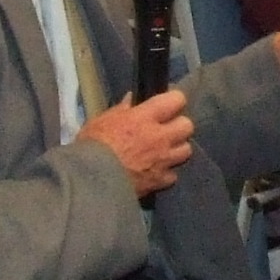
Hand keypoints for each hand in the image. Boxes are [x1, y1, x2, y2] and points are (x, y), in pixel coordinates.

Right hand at [80, 89, 194, 197]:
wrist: (92, 181)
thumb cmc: (92, 146)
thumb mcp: (101, 121)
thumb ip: (120, 110)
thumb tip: (131, 99)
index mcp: (145, 117)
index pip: (176, 99)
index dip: (174, 100)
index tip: (167, 105)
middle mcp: (160, 136)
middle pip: (187, 125)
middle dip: (179, 126)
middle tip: (166, 129)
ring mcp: (163, 160)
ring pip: (186, 150)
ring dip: (177, 149)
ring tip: (165, 151)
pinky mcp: (161, 181)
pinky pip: (173, 175)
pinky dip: (166, 174)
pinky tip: (156, 173)